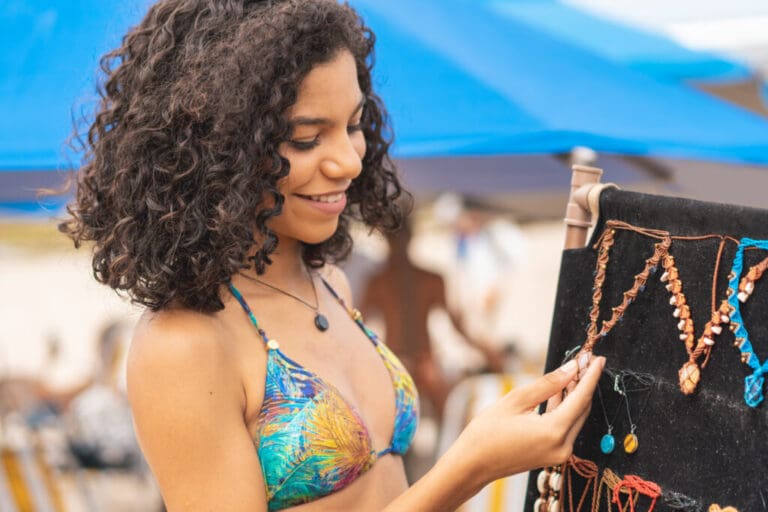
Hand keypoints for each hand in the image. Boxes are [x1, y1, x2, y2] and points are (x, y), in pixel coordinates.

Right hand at [456, 355, 604, 484]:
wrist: (472, 464)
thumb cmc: (487, 432)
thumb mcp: (515, 400)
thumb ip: (547, 384)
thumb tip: (571, 368)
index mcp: (554, 431)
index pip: (581, 398)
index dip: (591, 375)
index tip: (598, 358)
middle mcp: (562, 446)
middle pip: (582, 409)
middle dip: (584, 383)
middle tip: (584, 360)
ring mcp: (559, 454)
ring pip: (575, 418)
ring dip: (575, 395)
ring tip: (573, 371)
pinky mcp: (553, 455)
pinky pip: (566, 427)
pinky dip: (565, 409)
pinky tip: (560, 392)